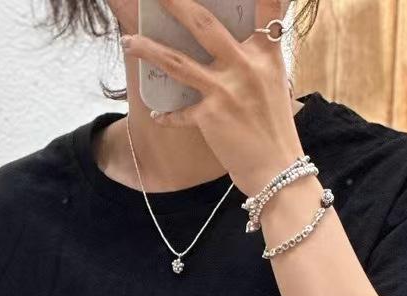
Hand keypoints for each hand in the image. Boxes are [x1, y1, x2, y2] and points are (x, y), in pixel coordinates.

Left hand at [120, 0, 302, 197]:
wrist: (278, 169)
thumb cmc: (274, 125)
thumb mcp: (273, 81)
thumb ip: (254, 55)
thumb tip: (228, 39)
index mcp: (265, 52)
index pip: (265, 6)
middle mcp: (245, 65)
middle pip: (204, 23)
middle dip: (175, 3)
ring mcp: (225, 90)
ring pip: (177, 61)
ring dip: (148, 49)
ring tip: (128, 41)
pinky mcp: (210, 116)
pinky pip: (178, 111)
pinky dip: (167, 115)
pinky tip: (158, 114)